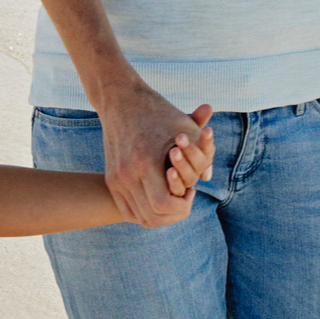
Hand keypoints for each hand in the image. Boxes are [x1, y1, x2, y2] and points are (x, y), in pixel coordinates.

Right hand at [98, 87, 215, 226]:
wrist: (121, 101)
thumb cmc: (158, 112)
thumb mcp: (185, 128)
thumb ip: (200, 154)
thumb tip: (208, 176)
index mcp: (145, 162)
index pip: (164, 205)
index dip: (182, 206)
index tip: (192, 191)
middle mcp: (127, 175)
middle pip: (152, 217)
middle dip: (174, 215)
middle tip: (185, 199)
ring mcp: (116, 179)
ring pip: (140, 218)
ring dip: (161, 216)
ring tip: (174, 199)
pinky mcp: (111, 179)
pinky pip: (128, 211)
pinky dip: (145, 212)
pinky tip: (160, 199)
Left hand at [162, 105, 213, 201]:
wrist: (138, 172)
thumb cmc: (160, 140)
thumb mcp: (173, 128)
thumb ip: (192, 119)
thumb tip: (208, 107)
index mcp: (199, 155)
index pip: (208, 149)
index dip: (207, 140)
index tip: (208, 129)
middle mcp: (194, 171)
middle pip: (200, 164)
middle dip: (191, 150)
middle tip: (180, 138)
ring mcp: (184, 185)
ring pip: (190, 178)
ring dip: (183, 164)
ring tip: (172, 151)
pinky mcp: (172, 198)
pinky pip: (176, 193)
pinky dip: (174, 182)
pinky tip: (168, 170)